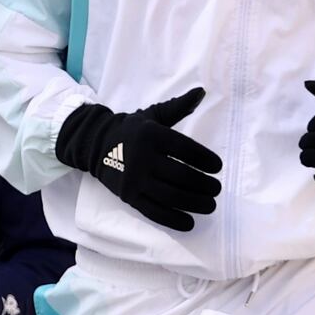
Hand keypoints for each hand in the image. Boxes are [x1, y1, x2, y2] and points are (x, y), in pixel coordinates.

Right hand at [56, 88, 223, 230]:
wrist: (96, 145)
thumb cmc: (132, 129)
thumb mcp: (153, 115)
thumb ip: (178, 106)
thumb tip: (202, 92)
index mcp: (152, 135)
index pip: (186, 149)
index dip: (205, 159)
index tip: (218, 167)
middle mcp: (143, 158)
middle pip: (182, 176)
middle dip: (205, 186)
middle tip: (217, 189)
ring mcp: (134, 180)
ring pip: (171, 196)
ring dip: (195, 203)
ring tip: (210, 205)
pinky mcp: (129, 197)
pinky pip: (154, 212)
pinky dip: (174, 220)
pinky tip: (190, 223)